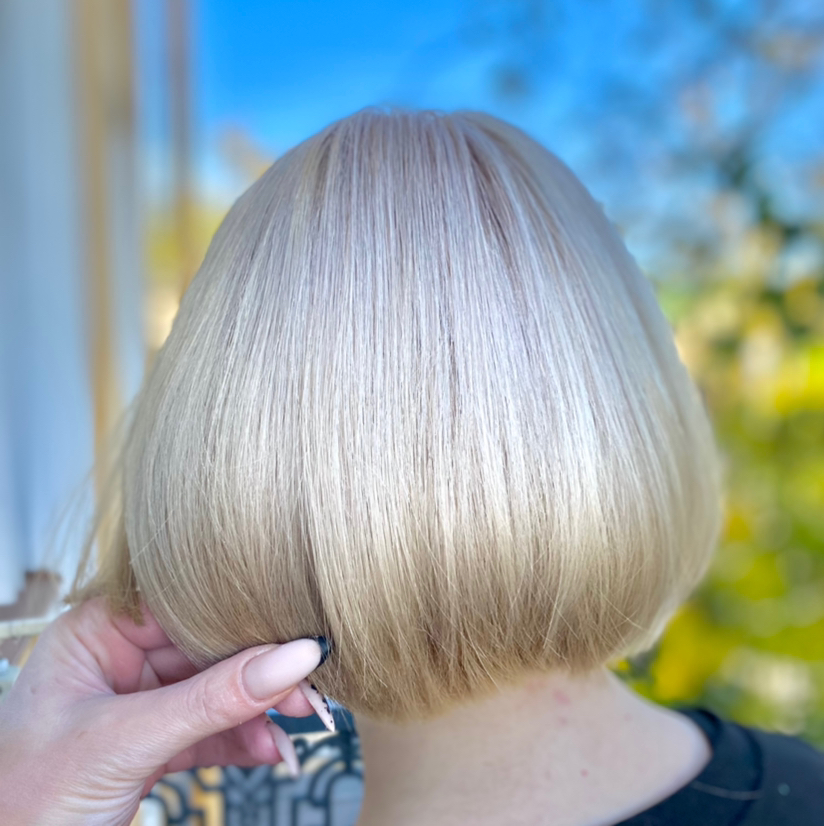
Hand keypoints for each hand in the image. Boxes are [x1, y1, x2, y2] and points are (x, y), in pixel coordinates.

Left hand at [0, 597, 324, 825]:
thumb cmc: (24, 804)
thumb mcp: (124, 742)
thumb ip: (212, 700)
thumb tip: (294, 658)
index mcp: (96, 631)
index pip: (185, 605)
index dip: (242, 616)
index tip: (297, 631)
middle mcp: (119, 658)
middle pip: (209, 650)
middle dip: (260, 672)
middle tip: (308, 689)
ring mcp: (139, 702)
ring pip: (216, 691)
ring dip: (259, 710)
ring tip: (300, 723)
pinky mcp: (153, 742)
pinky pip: (210, 730)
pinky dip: (243, 741)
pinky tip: (271, 750)